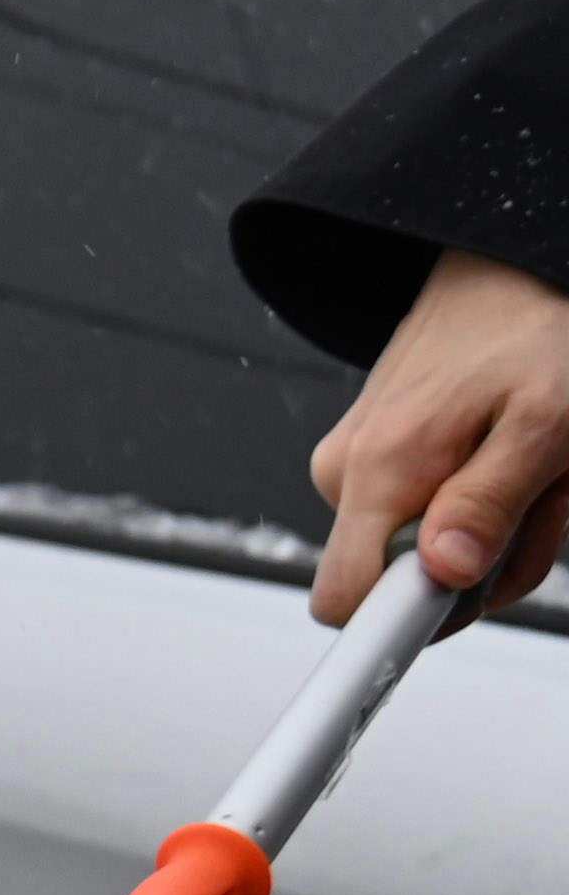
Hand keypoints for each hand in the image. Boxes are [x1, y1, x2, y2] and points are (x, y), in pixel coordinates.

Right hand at [310, 247, 568, 621]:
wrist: (501, 265)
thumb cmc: (537, 332)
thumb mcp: (549, 422)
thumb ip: (491, 505)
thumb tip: (445, 576)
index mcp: (383, 469)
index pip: (346, 601)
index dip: (396, 629)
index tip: (438, 621)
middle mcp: (347, 471)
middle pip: (403, 586)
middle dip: (486, 563)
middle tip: (541, 497)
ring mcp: (352, 463)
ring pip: (420, 554)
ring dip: (492, 529)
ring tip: (530, 463)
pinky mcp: (368, 457)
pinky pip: (419, 518)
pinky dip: (474, 501)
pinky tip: (505, 453)